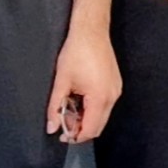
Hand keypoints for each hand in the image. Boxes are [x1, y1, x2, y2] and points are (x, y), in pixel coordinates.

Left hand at [46, 28, 121, 143]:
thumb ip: (55, 107)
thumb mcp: (61, 81)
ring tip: (70, 109)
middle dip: (81, 129)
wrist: (91, 30)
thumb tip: (51, 127)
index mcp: (99, 98)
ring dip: (87, 118)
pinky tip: (80, 100)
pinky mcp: (115, 84)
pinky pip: (105, 104)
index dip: (76, 137)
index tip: (62, 136)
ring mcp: (116, 90)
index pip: (90, 129)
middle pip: (98, 126)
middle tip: (64, 124)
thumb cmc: (76, 52)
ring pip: (102, 116)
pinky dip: (93, 108)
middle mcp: (112, 97)